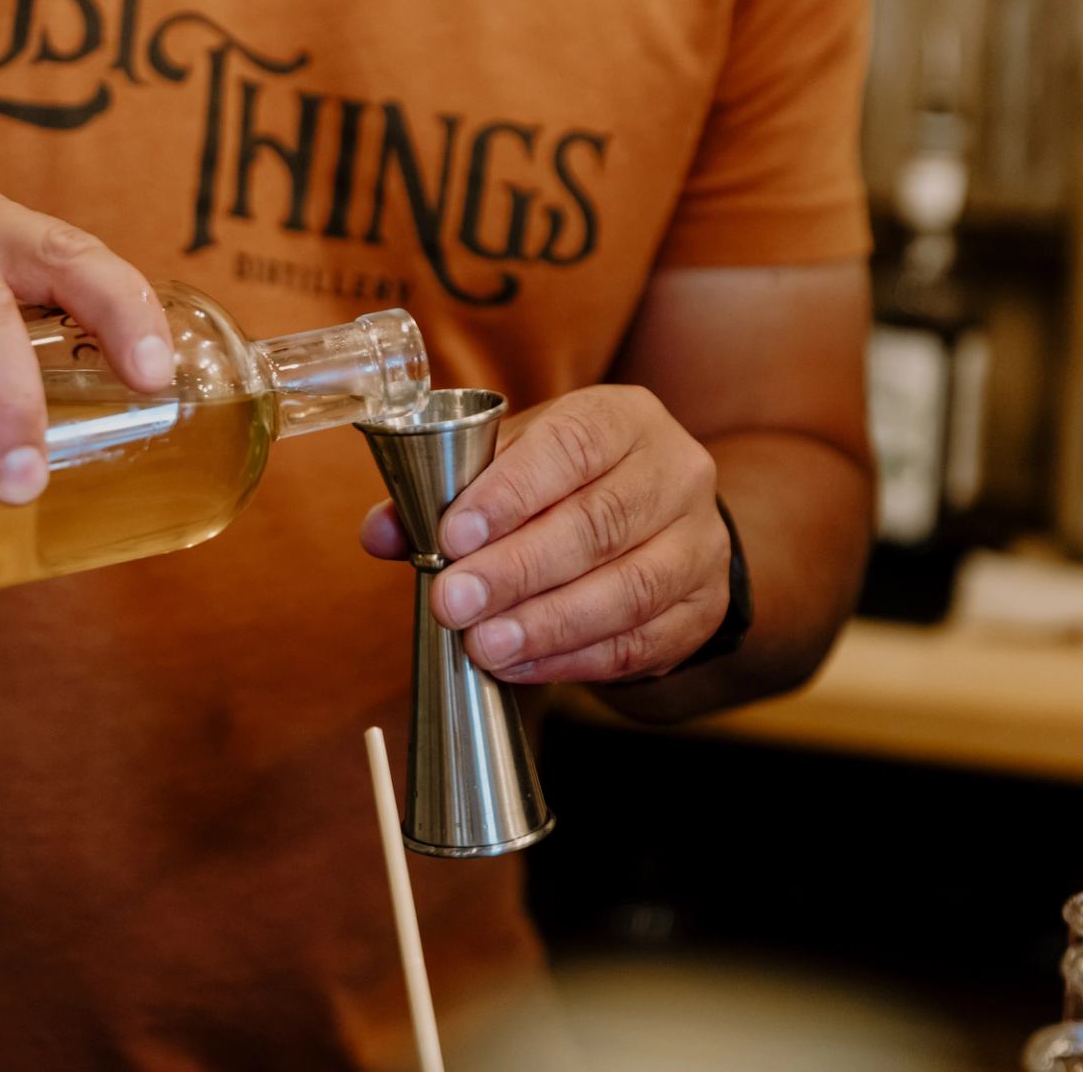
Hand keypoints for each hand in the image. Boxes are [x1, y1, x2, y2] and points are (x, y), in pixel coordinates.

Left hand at [361, 386, 729, 683]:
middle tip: (453, 603)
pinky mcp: (703, 607)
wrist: (655, 517)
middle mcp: (676, 472)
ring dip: (546, 624)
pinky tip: (518, 665)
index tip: (453, 535)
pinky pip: (640, 641)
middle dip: (516, 570)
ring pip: (628, 589)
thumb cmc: (564, 483)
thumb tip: (378, 532)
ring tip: (483, 645)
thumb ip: (441, 491)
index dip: (511, 493)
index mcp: (623, 418)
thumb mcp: (509, 463)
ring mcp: (699, 543)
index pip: (572, 446)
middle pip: (599, 523)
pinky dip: (574, 659)